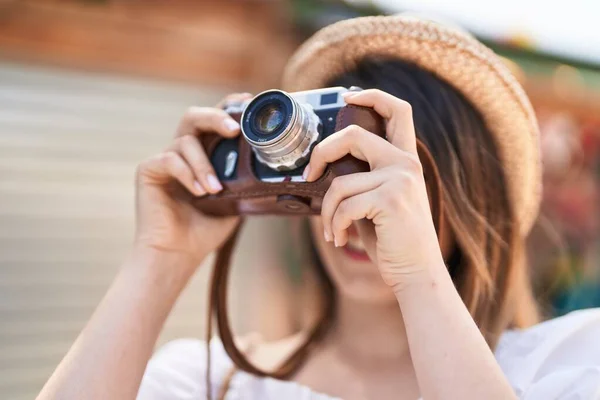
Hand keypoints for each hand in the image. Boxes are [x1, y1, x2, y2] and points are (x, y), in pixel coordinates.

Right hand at [133, 93, 252, 266]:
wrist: (177, 254)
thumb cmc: (204, 230)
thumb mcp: (234, 203)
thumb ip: (244, 182)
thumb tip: (272, 169)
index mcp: (202, 155)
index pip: (213, 122)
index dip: (228, 107)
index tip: (247, 101)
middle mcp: (182, 152)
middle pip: (195, 116)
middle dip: (216, 117)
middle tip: (234, 130)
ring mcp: (164, 160)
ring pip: (185, 141)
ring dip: (204, 164)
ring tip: (214, 190)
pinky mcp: (148, 170)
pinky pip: (169, 160)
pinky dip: (188, 174)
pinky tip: (199, 192)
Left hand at [303, 89, 443, 290]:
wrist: (417, 273)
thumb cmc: (392, 239)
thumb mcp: (378, 201)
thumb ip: (363, 179)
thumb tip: (323, 168)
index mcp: (406, 160)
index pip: (398, 110)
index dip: (372, 96)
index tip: (346, 98)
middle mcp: (406, 164)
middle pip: (353, 135)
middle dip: (321, 153)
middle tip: (308, 175)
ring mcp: (400, 180)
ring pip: (340, 183)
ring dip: (326, 212)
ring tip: (331, 231)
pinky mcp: (391, 200)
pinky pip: (344, 205)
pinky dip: (334, 225)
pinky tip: (339, 239)